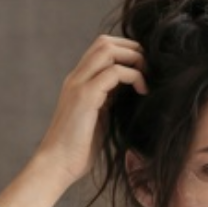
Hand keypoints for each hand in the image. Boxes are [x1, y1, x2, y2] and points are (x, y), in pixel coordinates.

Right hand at [0, 36, 146, 206]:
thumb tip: (131, 91)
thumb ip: (110, 100)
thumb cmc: (79, 148)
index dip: (126, 51)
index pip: (102, 49)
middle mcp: (76, 77)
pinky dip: (133, 77)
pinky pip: (113, 73)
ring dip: (134, 59)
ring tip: (147, 78)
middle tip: (150, 71)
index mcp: (79, 81)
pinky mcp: (85, 97)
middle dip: (133, 50)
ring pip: (107, 50)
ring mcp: (79, 85)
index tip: (144, 70)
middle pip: (105, 42)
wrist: (57, 164)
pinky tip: (143, 92)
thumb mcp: (100, 118)